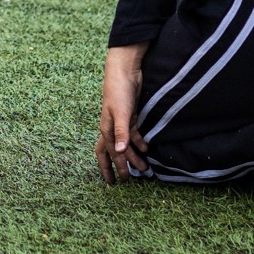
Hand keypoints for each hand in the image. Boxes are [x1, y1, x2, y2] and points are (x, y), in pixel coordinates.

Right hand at [98, 43, 151, 184]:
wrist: (124, 70)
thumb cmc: (118, 90)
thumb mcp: (121, 113)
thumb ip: (121, 133)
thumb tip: (120, 153)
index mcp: (107, 129)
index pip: (110, 153)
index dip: (113, 168)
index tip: (117, 182)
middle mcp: (112, 127)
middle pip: (112, 152)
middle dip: (119, 167)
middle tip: (127, 181)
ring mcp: (121, 122)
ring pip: (125, 144)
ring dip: (134, 157)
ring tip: (145, 168)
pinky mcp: (130, 115)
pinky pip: (133, 133)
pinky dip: (139, 142)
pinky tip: (147, 148)